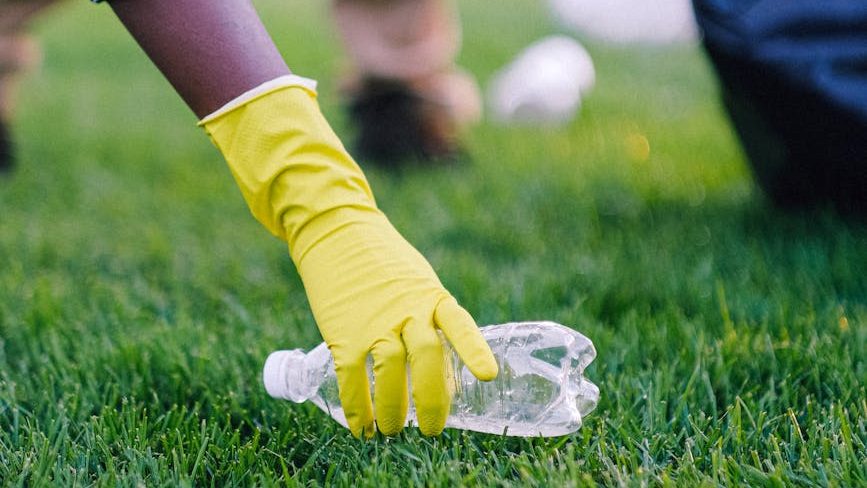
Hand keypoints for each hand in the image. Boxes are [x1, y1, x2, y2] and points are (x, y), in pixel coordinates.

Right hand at [201, 77, 496, 436]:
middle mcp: (406, 310)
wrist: (336, 232)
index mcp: (430, 296)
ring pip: (390, 372)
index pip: (458, 324)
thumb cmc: (383, 263)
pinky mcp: (342, 332)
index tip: (488, 375)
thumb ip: (430, 320)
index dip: (473, 350)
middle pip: (426, 358)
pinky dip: (358, 406)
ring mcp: (373, 321)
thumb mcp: (418, 282)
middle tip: (434, 430)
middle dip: (433, 400)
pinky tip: (362, 426)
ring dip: (395, 410)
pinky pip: (351, 377)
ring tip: (395, 431)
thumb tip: (439, 374)